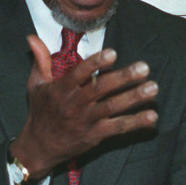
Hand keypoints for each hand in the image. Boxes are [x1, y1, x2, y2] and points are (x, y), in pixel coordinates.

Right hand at [11, 35, 158, 178]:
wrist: (39, 147)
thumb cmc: (40, 112)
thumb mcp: (36, 85)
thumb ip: (40, 60)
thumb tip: (32, 37)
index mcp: (61, 89)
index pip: (79, 73)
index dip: (96, 63)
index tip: (113, 53)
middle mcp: (74, 104)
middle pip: (101, 89)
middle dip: (124, 78)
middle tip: (144, 67)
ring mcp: (86, 121)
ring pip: (112, 107)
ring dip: (134, 98)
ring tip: (153, 88)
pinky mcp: (95, 135)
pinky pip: (118, 128)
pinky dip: (135, 122)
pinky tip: (152, 116)